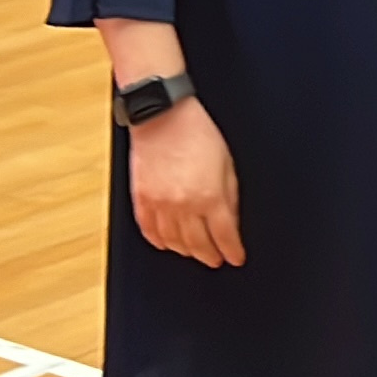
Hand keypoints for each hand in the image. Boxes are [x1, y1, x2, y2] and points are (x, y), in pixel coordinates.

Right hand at [128, 103, 243, 267]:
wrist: (163, 116)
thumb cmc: (198, 133)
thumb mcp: (227, 163)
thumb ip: (230, 196)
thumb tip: (232, 221)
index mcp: (209, 196)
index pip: (225, 236)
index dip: (232, 251)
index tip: (236, 258)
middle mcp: (183, 205)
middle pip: (198, 244)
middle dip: (210, 256)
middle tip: (216, 260)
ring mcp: (159, 204)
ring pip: (173, 242)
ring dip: (186, 251)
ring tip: (195, 253)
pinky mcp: (141, 199)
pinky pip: (149, 230)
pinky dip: (159, 241)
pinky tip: (168, 244)